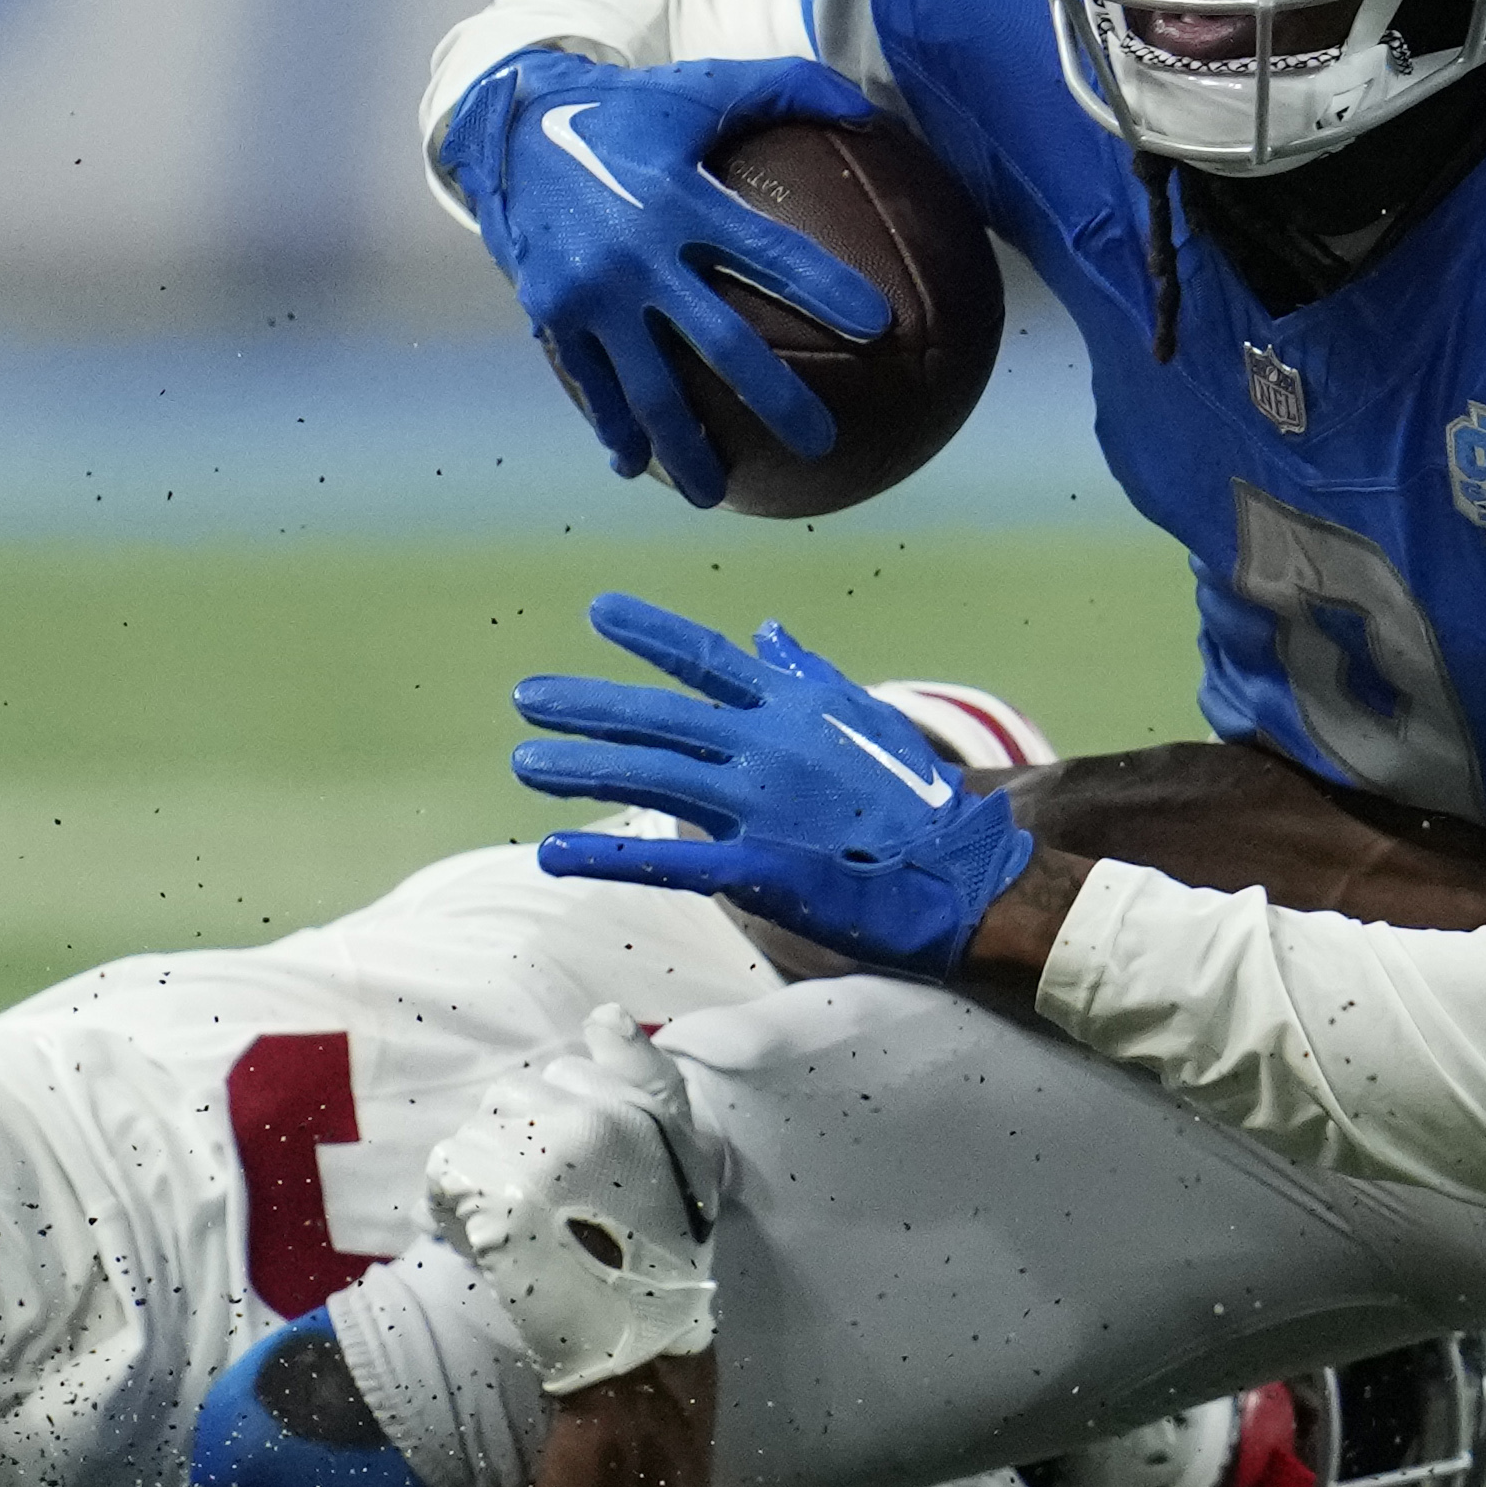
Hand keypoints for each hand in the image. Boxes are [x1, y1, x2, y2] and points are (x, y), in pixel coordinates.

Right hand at [437, 51, 894, 506]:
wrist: (509, 126)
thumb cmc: (628, 109)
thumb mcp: (704, 87)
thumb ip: (791, 91)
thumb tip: (872, 112)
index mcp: (682, 197)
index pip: (771, 251)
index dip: (827, 287)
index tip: (882, 326)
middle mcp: (637, 252)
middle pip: (721, 342)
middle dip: (776, 399)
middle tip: (821, 441)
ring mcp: (591, 292)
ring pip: (648, 388)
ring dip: (686, 448)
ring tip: (720, 496)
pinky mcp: (553, 314)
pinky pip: (592, 386)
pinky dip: (615, 430)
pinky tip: (638, 466)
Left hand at [508, 595, 1040, 977]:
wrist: (959, 873)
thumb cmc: (915, 797)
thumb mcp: (866, 717)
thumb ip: (807, 675)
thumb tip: (768, 631)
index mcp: (792, 707)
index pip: (707, 659)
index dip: (649, 634)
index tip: (598, 612)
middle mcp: (767, 746)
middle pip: (660, 717)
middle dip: (589, 705)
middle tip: (528, 697)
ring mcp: (759, 806)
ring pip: (652, 776)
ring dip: (582, 768)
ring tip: (526, 763)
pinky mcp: (757, 868)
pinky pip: (667, 859)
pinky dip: (606, 853)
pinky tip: (553, 851)